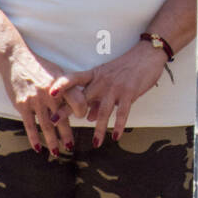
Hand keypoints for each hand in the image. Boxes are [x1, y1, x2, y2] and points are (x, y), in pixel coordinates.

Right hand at [1, 49, 87, 155]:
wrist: (16, 59)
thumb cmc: (40, 67)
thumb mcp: (58, 72)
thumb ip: (68, 88)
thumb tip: (82, 101)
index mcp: (62, 85)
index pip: (78, 101)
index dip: (82, 111)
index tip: (84, 118)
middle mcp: (50, 93)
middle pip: (62, 118)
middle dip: (67, 134)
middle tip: (71, 146)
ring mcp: (36, 100)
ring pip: (46, 125)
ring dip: (52, 140)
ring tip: (57, 151)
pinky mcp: (22, 104)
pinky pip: (30, 125)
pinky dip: (34, 137)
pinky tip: (38, 148)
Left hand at [50, 40, 167, 145]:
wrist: (148, 54)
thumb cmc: (127, 66)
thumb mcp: (109, 79)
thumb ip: (98, 98)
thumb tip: (89, 117)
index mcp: (96, 75)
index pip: (74, 77)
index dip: (62, 84)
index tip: (50, 92)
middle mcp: (103, 81)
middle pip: (82, 97)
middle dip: (67, 110)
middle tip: (53, 121)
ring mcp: (116, 87)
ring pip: (103, 111)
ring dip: (99, 129)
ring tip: (95, 144)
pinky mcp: (130, 92)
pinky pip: (122, 112)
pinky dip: (119, 126)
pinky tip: (116, 136)